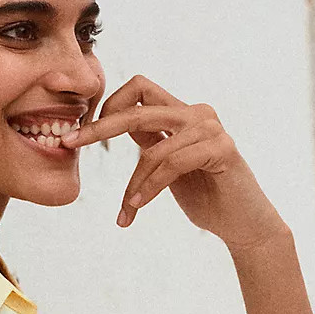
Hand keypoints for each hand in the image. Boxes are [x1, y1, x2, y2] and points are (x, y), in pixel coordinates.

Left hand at [62, 75, 287, 249]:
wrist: (244, 225)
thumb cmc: (207, 197)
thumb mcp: (168, 167)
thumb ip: (150, 142)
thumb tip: (114, 124)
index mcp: (182, 113)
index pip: (138, 88)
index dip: (109, 104)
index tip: (85, 132)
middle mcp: (197, 113)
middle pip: (137, 108)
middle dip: (99, 127)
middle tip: (70, 143)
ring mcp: (212, 129)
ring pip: (153, 149)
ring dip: (134, 183)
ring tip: (127, 209)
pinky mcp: (222, 149)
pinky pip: (172, 164)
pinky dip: (151, 187)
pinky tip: (138, 207)